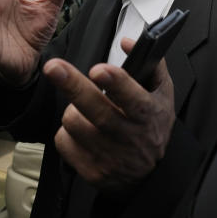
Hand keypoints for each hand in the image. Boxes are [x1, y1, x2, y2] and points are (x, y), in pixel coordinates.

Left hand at [45, 38, 175, 192]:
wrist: (148, 175)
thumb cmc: (152, 125)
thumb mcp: (163, 94)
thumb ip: (151, 64)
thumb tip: (126, 42)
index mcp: (148, 114)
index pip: (133, 99)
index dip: (116, 83)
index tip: (99, 69)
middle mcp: (130, 137)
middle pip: (96, 111)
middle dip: (73, 86)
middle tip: (53, 67)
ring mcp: (110, 157)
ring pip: (74, 123)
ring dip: (72, 110)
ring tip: (84, 109)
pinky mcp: (92, 171)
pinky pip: (63, 142)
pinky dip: (66, 133)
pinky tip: (81, 132)